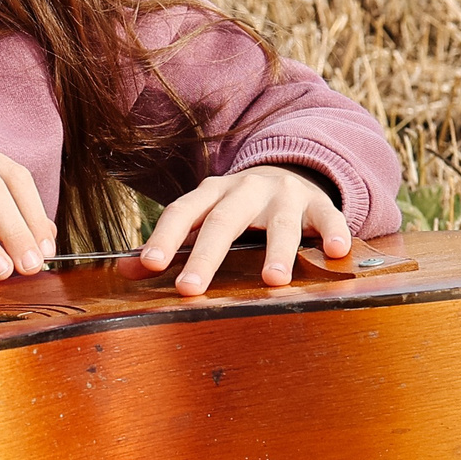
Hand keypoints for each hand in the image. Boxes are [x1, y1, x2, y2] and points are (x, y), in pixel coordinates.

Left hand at [126, 165, 350, 295]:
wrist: (290, 169)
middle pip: (222, 222)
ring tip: (272, 280)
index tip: (150, 264)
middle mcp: (245, 190)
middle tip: (190, 289)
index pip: (182, 212)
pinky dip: (334, 232)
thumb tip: (124, 270)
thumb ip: (169, 243)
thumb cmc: (237, 206)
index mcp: (210, 193)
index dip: (164, 237)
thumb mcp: (203, 216)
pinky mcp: (318, 202)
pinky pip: (328, 216)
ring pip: (279, 223)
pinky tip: (336, 251)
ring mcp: (283, 195)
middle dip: (205, 256)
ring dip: (276, 251)